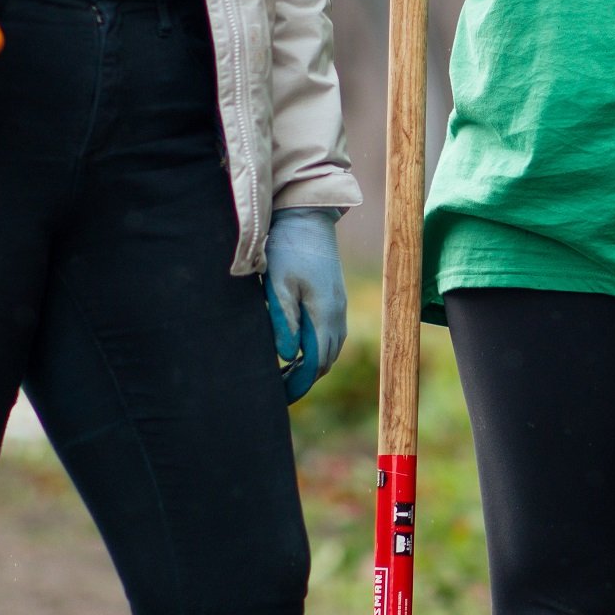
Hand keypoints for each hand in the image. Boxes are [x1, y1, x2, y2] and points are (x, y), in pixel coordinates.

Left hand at [264, 207, 348, 403]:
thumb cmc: (288, 248)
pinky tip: (296, 349)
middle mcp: (337, 313)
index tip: (278, 397)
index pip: (316, 363)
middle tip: (276, 391)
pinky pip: (328, 333)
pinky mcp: (333, 297)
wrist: (307, 216)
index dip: (298, 384)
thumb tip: (287, 356)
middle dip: (304, 380)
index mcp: (325, 314)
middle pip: (325, 360)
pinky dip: (314, 348)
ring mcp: (338, 305)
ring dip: (310, 365)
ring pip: (329, 348)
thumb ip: (284, 321)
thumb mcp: (278, 284)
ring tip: (284, 375)